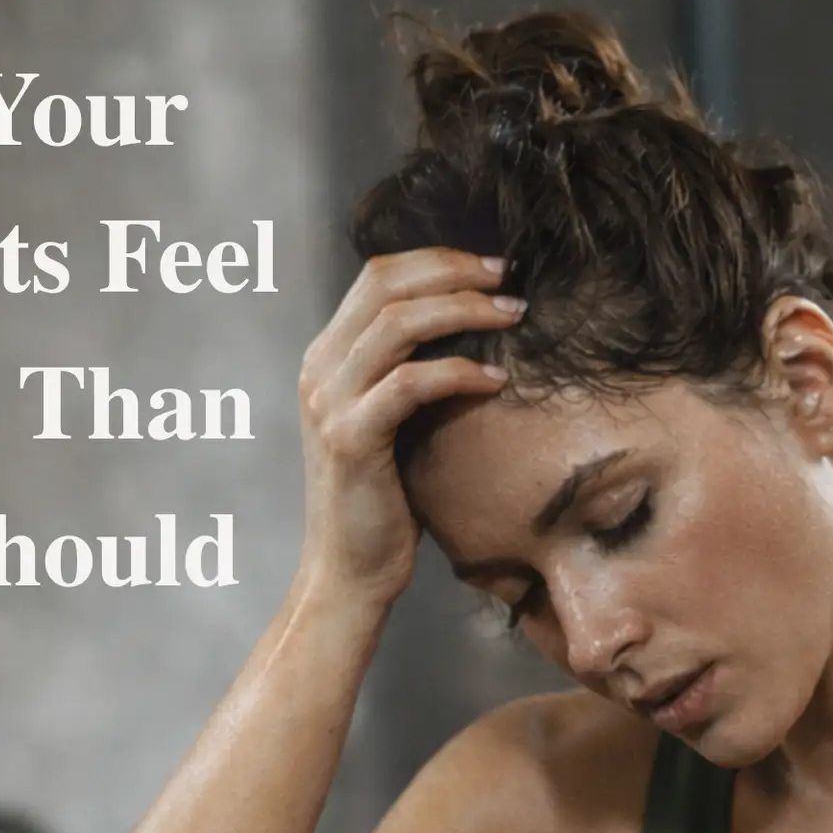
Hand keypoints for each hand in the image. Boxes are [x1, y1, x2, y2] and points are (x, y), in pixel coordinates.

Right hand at [293, 246, 523, 609]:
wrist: (349, 572)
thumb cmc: (383, 504)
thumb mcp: (393, 426)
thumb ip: (409, 376)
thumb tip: (473, 333)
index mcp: (327, 358)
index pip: (377, 275)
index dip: (437, 259)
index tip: (492, 267)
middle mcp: (319, 369)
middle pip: (385, 283)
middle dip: (454, 271)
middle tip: (509, 278)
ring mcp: (330, 402)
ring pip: (398, 323)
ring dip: (464, 311)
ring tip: (512, 315)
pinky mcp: (351, 439)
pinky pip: (410, 383)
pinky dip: (458, 373)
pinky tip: (496, 382)